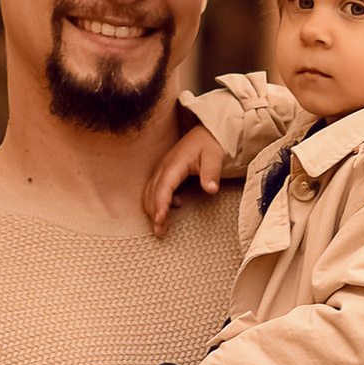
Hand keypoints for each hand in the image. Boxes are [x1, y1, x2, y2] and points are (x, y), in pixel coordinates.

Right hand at [146, 120, 222, 236]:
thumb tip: (211, 189)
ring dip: (151, 211)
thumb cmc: (209, 143)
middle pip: (151, 193)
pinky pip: (153, 190)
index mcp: (174, 163)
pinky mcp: (164, 173)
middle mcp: (164, 167)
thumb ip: (211, 172)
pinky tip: (169, 211)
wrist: (206, 131)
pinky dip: (155, 203)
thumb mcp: (214, 155)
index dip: (160, 204)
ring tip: (160, 229)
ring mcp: (162, 170)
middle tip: (160, 233)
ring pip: (149, 193)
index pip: (163, 187)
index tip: (160, 219)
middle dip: (153, 214)